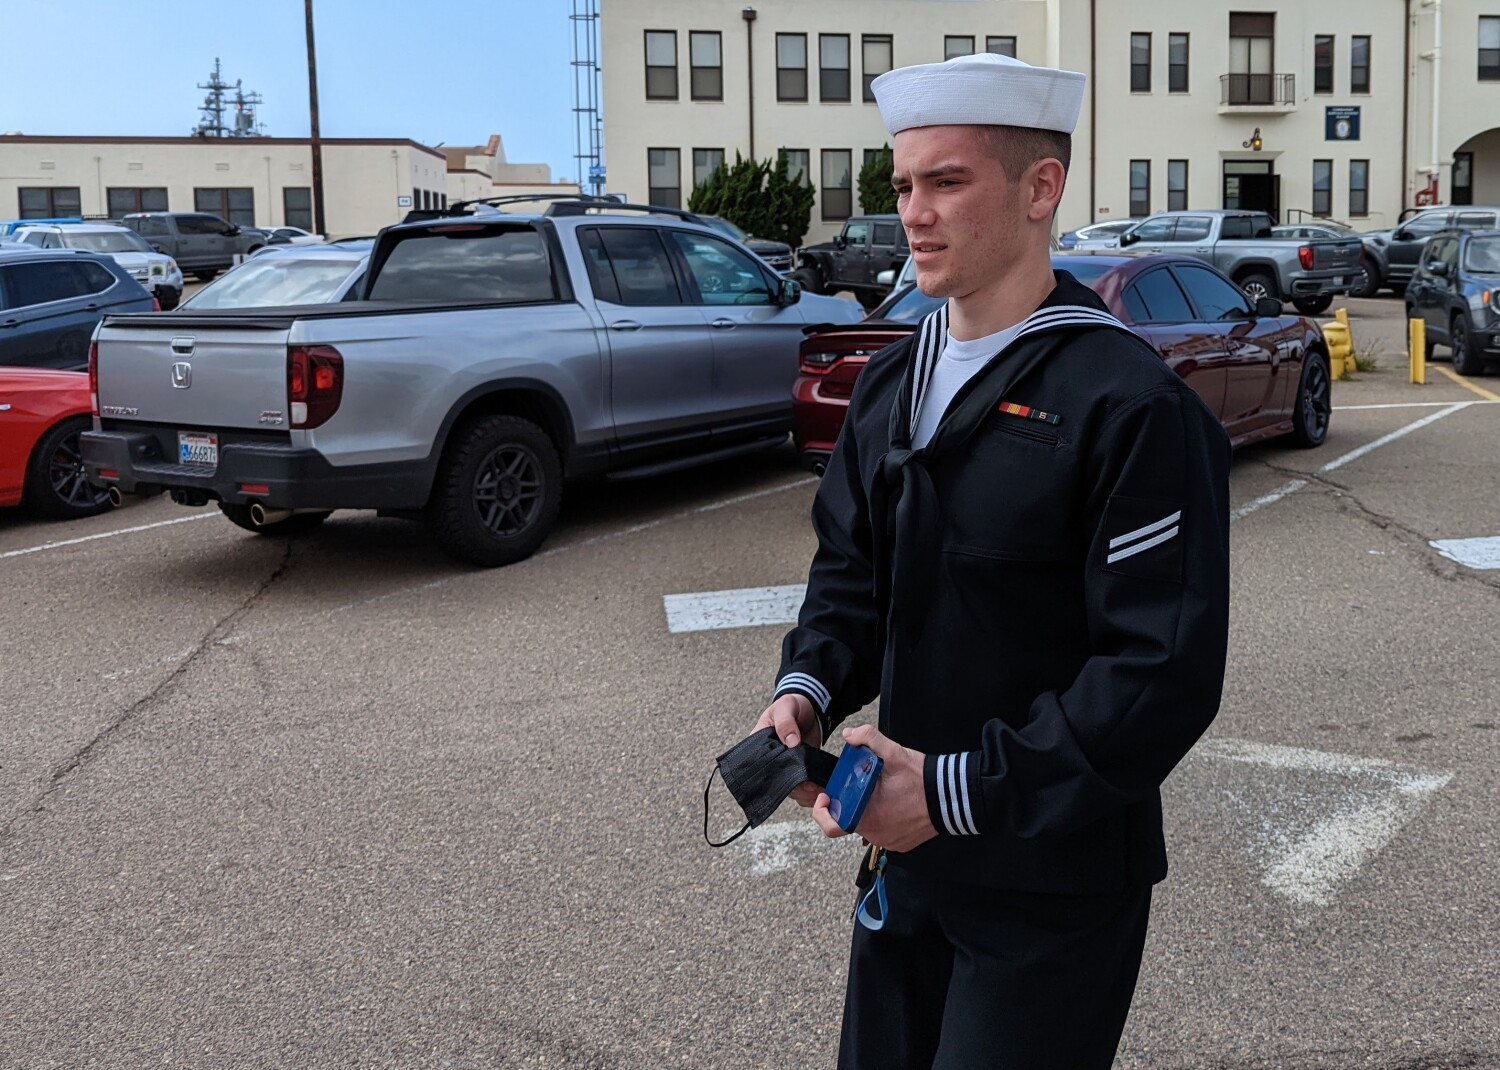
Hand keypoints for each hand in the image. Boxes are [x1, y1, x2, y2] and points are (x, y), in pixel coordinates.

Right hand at [754, 693, 822, 806]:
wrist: (810, 707)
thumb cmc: (792, 705)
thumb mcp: (785, 706)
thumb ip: (786, 722)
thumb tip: (791, 742)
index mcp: (760, 746)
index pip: (760, 767)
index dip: (773, 776)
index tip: (791, 778)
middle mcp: (771, 760)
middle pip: (777, 782)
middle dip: (794, 787)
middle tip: (809, 786)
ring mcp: (787, 766)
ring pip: (791, 787)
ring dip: (804, 792)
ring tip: (818, 790)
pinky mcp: (801, 768)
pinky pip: (804, 785)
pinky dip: (812, 790)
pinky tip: (822, 788)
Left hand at [812, 724, 936, 853]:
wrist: (951, 797)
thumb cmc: (922, 779)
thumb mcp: (894, 753)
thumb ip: (869, 739)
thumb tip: (850, 735)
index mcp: (867, 816)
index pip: (833, 824)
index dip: (824, 811)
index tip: (826, 797)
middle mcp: (876, 833)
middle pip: (851, 820)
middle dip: (853, 801)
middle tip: (861, 786)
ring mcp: (888, 841)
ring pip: (868, 825)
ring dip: (869, 809)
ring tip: (882, 792)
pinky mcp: (900, 843)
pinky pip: (884, 832)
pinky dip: (885, 818)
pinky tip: (894, 803)